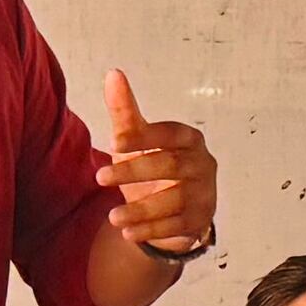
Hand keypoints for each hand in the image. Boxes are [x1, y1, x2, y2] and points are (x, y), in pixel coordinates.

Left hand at [97, 72, 217, 252]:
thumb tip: (113, 73)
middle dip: (134, 173)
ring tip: (112, 216)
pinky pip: (176, 226)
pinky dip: (151, 230)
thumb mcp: (138, 140)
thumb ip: (126, 111)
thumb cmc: (156, 166)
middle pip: (171, 166)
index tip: (114, 145)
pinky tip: (127, 232)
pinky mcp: (200, 221)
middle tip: (99, 178)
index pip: (170, 133)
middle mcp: (204, 164)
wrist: (177, 210)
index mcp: (190, 139)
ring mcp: (205, 194)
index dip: (144, 138)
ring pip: (174, 201)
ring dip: (141, 210)